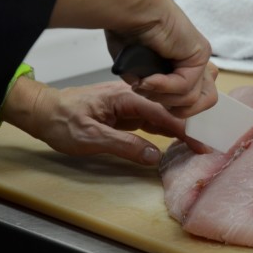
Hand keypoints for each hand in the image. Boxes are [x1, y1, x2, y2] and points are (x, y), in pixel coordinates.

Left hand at [2, 78, 207, 164]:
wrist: (43, 112)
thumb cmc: (62, 122)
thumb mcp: (90, 138)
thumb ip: (124, 145)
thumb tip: (154, 155)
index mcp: (126, 97)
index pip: (162, 112)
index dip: (184, 128)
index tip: (201, 142)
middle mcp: (132, 97)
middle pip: (168, 110)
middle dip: (190, 126)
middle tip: (209, 143)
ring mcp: (130, 104)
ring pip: (162, 115)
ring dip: (181, 128)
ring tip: (200, 142)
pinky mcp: (126, 114)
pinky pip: (152, 120)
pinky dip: (167, 129)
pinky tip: (179, 137)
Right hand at [48, 0, 217, 118]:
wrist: (129, 10)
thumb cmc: (126, 32)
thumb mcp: (137, 71)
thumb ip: (152, 88)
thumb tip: (156, 97)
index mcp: (182, 66)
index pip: (193, 100)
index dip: (173, 107)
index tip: (150, 95)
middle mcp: (194, 63)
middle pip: (198, 104)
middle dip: (169, 107)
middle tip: (147, 90)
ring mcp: (199, 59)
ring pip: (191, 100)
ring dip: (162, 96)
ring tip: (145, 82)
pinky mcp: (200, 54)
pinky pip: (186, 86)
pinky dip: (163, 86)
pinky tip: (149, 78)